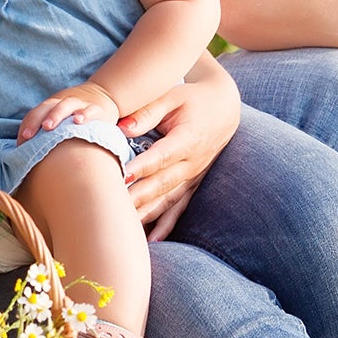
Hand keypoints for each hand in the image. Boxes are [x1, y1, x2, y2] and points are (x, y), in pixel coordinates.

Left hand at [16, 81, 118, 143]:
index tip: (21, 141)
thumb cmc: (73, 118)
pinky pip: (90, 110)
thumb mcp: (59, 122)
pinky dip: (84, 114)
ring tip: (48, 127)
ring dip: (55, 114)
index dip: (27, 126)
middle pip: (48, 107)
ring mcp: (80, 105)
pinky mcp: (97, 110)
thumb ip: (44, 135)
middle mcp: (63, 103)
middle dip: (36, 120)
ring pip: (66, 105)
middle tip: (29, 135)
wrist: (101, 96)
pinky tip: (78, 121)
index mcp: (51, 106)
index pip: (36, 113)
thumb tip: (25, 154)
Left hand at [120, 71, 240, 239]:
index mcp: (187, 139)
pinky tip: (152, 241)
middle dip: (138, 197)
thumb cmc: (192, 98)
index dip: (142, 168)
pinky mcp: (193, 184)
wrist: (224, 107)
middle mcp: (192, 162)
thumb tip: (123, 127)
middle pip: (161, 183)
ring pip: (168, 200)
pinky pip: (179, 208)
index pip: (161, 157)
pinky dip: (166, 225)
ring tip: (126, 227)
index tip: (122, 177)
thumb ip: (147, 111)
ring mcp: (194, 176)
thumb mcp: (171, 96)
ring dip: (147, 214)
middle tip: (113, 206)